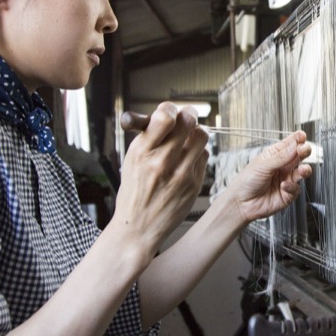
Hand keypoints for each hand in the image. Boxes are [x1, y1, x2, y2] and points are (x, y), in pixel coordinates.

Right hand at [111, 102, 208, 249]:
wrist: (139, 227)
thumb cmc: (134, 192)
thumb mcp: (130, 160)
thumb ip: (148, 135)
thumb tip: (165, 112)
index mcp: (142, 152)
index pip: (165, 116)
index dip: (170, 108)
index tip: (169, 112)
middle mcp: (162, 162)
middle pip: (188, 122)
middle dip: (188, 116)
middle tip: (185, 119)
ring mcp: (181, 174)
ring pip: (202, 136)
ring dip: (196, 132)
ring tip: (187, 138)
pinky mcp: (194, 184)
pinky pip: (204, 156)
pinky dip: (198, 153)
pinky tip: (187, 159)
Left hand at [226, 131, 312, 224]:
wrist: (241, 203)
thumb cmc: (246, 181)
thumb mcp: (263, 165)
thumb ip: (281, 157)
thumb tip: (295, 146)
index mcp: (275, 155)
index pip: (290, 143)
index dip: (298, 139)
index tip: (302, 136)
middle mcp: (283, 166)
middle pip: (299, 156)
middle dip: (304, 151)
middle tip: (304, 150)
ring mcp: (286, 179)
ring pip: (302, 172)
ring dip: (304, 170)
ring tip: (302, 169)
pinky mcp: (288, 194)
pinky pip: (296, 189)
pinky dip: (291, 187)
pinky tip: (283, 186)